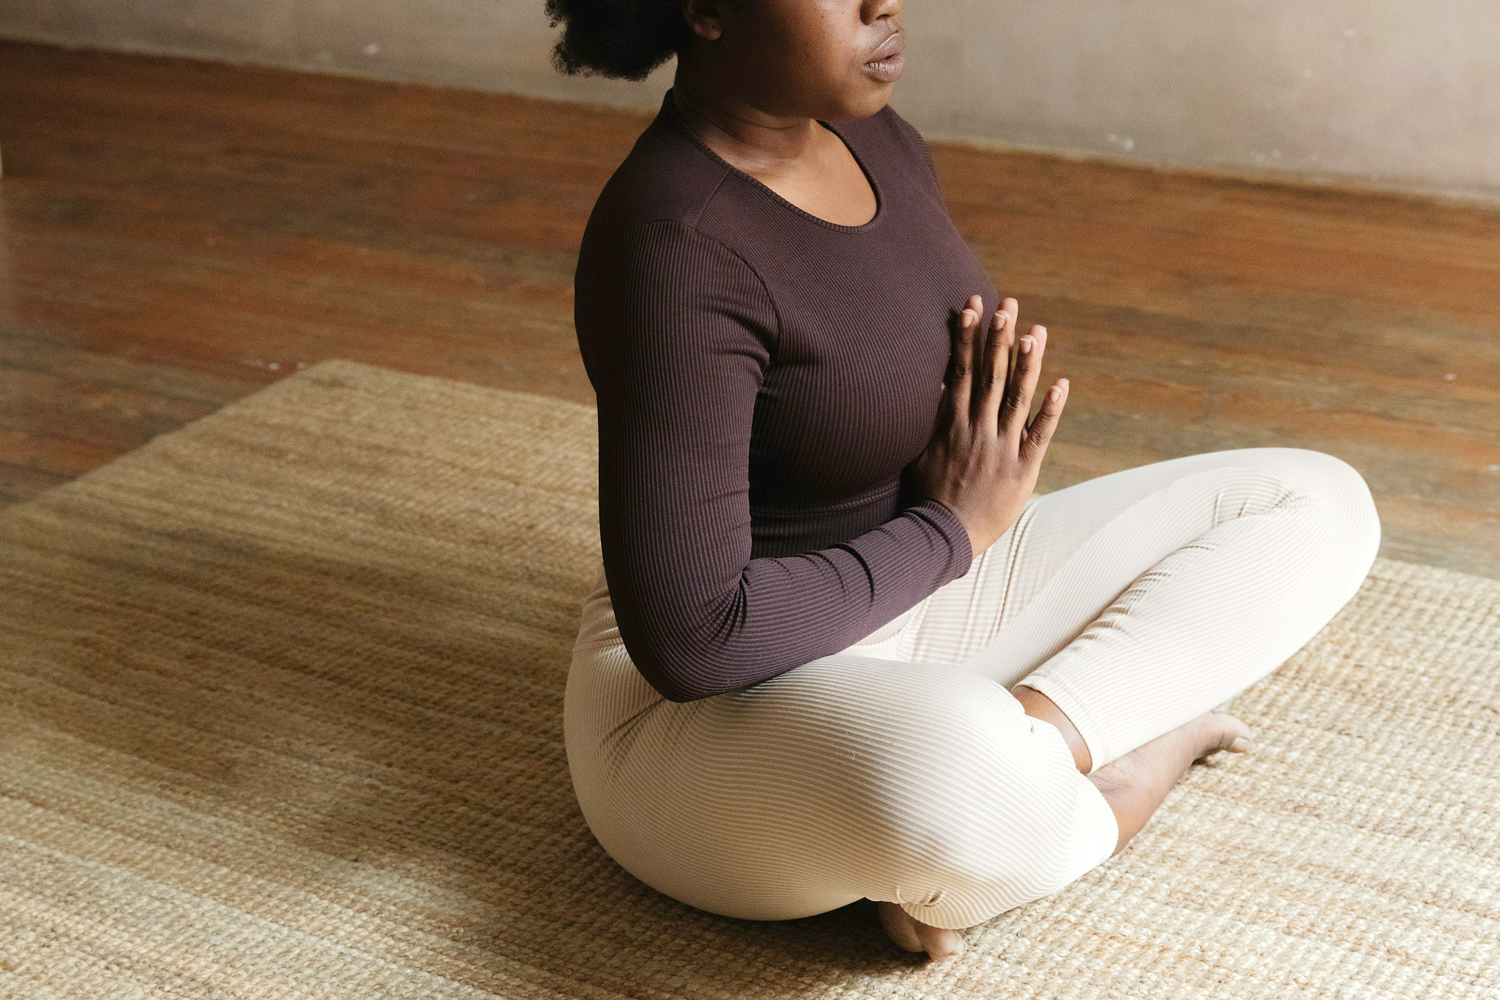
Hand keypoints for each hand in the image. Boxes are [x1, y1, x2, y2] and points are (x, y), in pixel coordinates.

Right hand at [907, 294, 1067, 555]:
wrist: (940, 535)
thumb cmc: (927, 498)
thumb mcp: (921, 454)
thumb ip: (934, 422)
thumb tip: (939, 390)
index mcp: (952, 424)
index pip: (961, 370)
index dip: (966, 337)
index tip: (971, 307)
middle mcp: (978, 429)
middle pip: (991, 375)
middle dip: (998, 337)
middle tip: (1007, 304)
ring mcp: (1002, 447)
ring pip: (1017, 397)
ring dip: (1027, 363)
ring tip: (1034, 331)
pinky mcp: (1022, 469)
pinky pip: (1040, 433)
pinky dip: (1051, 408)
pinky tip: (1061, 383)